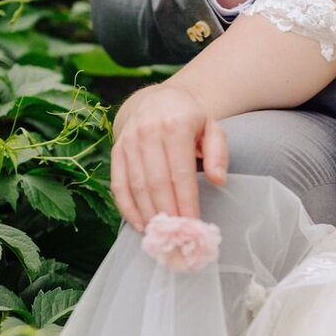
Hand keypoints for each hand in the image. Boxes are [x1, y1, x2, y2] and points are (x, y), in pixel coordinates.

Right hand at [110, 82, 227, 231]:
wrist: (158, 99)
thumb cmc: (190, 119)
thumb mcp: (212, 127)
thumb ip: (219, 153)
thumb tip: (218, 180)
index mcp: (175, 125)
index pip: (181, 172)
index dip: (186, 201)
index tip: (193, 224)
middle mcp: (147, 131)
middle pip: (156, 182)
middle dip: (167, 212)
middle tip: (177, 235)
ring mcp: (128, 141)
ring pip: (136, 186)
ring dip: (148, 214)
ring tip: (161, 234)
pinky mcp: (116, 150)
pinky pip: (119, 184)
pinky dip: (127, 208)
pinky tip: (140, 224)